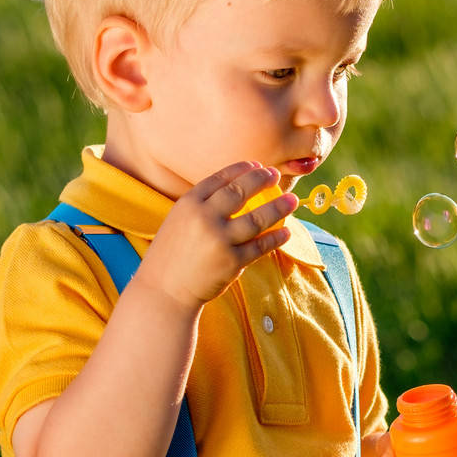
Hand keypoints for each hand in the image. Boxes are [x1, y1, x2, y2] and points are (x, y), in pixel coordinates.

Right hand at [137, 161, 297, 309]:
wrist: (163, 290)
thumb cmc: (173, 254)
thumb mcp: (180, 221)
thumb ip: (203, 206)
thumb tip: (238, 189)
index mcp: (189, 204)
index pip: (221, 178)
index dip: (242, 169)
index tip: (258, 165)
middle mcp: (204, 218)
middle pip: (240, 191)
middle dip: (262, 180)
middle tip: (276, 175)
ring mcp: (219, 240)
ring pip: (257, 218)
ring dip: (279, 207)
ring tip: (292, 200)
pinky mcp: (232, 262)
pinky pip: (260, 245)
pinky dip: (276, 237)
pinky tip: (286, 231)